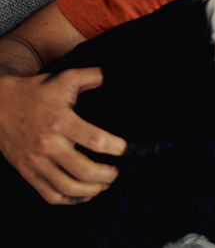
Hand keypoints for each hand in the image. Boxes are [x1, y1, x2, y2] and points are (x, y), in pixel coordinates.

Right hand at [0, 68, 125, 204]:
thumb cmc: (35, 92)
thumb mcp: (64, 79)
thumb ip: (91, 76)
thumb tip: (115, 74)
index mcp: (61, 121)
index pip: (95, 140)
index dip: (116, 147)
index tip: (127, 149)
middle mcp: (48, 145)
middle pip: (84, 170)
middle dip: (107, 175)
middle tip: (117, 172)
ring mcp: (36, 162)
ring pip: (68, 187)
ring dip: (92, 190)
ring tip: (104, 184)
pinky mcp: (27, 172)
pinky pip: (50, 195)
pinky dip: (70, 200)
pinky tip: (83, 195)